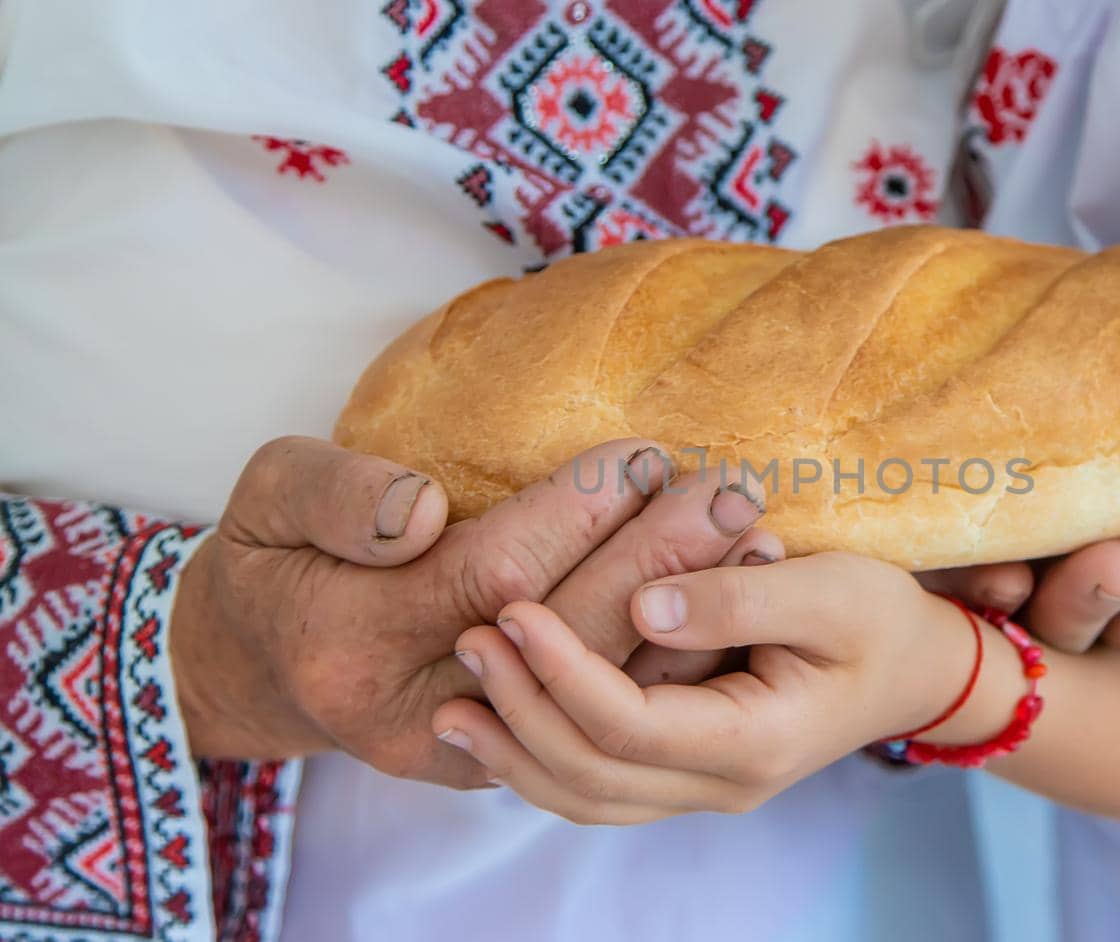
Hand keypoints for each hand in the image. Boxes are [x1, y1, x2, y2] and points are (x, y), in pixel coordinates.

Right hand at [171, 436, 773, 787]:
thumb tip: (424, 510)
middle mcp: (413, 709)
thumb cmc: (270, 557)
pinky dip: (665, 664)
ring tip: (752, 543)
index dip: (573, 514)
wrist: (252, 664)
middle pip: (561, 632)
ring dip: (683, 616)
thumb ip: (337, 496)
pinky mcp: (499, 758)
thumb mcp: (267, 495)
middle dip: (656, 559)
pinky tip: (726, 609)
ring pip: (594, 687)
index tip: (643, 455)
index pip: (490, 570)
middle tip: (731, 493)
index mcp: (352, 638)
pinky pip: (597, 716)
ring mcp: (463, 745)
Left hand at [435, 553, 990, 823]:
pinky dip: (542, 763)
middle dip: (521, 714)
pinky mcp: (689, 774)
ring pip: (588, 800)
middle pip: (593, 777)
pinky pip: (601, 789)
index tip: (514, 609)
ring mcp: (705, 789)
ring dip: (517, 754)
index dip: (563, 673)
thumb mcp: (829, 589)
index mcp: (756, 740)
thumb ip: (737, 597)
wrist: (916, 669)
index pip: (631, 726)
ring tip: (455, 706)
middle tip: (470, 642)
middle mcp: (723, 783)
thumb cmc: (879, 619)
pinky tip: (500, 725)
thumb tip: (643, 605)